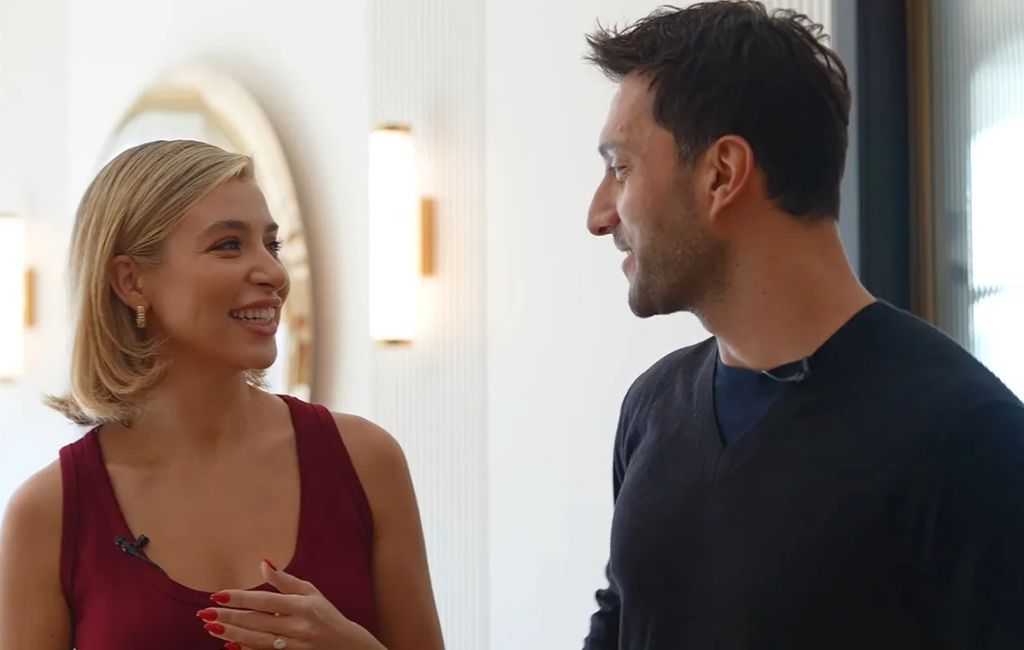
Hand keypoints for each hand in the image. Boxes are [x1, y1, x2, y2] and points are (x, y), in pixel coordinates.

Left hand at [197, 560, 383, 649]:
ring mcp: (293, 645)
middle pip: (256, 622)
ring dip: (231, 634)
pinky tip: (229, 645)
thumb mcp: (310, 591)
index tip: (217, 596)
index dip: (239, 598)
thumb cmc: (325, 614)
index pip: (264, 601)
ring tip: (211, 628)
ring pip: (256, 640)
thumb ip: (284, 580)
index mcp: (301, 605)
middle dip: (228, 618)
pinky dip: (246, 649)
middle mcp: (297, 626)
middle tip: (204, 614)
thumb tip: (263, 562)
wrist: (345, 645)